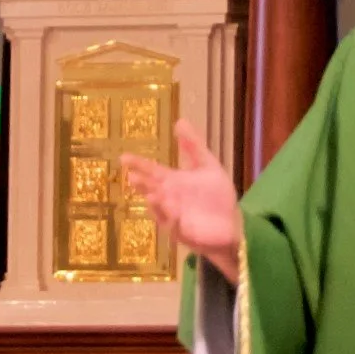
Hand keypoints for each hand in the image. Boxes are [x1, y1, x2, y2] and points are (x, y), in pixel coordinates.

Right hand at [121, 121, 240, 282]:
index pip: (152, 171)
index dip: (138, 164)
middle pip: (152, 190)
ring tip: (151, 193)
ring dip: (156, 203)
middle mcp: (169, 199)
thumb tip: (180, 120)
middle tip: (132, 177)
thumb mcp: (207, 166)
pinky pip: (175, 226)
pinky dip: (171, 218)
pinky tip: (171, 209)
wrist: (231, 223)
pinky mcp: (185, 232)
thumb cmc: (216, 196)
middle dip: (143, 185)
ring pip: (160, 209)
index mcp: (173, 182)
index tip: (123, 157)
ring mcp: (174, 217)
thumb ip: (193, 146)